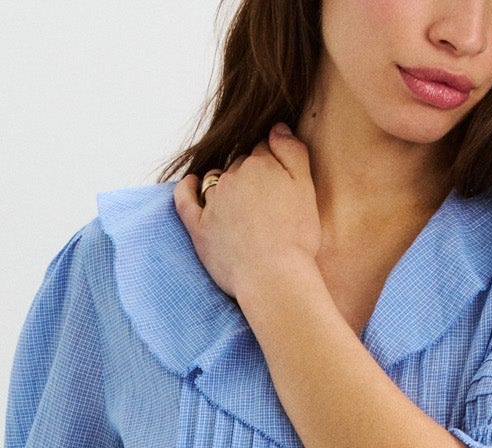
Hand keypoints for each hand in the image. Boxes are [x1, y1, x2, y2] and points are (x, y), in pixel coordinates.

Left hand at [174, 125, 321, 306]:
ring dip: (225, 184)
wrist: (274, 278)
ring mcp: (213, 201)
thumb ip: (293, 151)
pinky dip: (186, 188)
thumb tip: (277, 126)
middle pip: (240, 165)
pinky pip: (185, 199)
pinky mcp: (199, 227)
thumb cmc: (296, 238)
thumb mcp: (306, 188)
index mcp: (261, 165)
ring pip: (216, 179)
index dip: (272, 164)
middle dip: (251, 176)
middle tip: (265, 202)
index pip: (263, 150)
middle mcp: (233, 177)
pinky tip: (190, 184)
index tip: (279, 183)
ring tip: (239, 205)